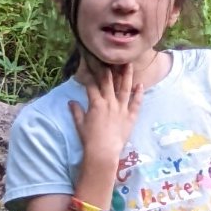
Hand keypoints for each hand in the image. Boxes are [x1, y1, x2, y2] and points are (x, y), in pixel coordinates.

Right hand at [67, 61, 143, 186]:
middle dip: (108, 69)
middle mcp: (110, 102)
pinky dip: (139, 93)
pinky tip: (140, 84)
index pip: (92, 84)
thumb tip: (70, 102)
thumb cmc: (89, 139)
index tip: (91, 64)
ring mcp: (122, 108)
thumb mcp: (80, 124)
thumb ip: (76, 111)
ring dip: (126, 75)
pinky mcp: (131, 116)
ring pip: (125, 88)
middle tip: (110, 58)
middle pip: (109, 82)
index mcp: (96, 103)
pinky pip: (136, 103)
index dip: (91, 74)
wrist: (103, 151)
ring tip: (129, 64)